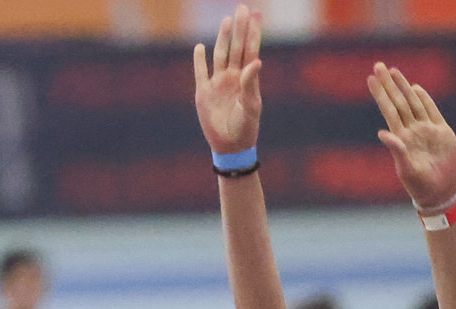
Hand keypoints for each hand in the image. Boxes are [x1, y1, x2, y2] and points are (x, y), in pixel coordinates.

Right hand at [192, 8, 262, 154]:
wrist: (230, 147)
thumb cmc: (246, 129)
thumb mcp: (251, 107)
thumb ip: (251, 84)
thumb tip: (255, 61)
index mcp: (247, 80)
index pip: (250, 50)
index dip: (253, 33)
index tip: (256, 15)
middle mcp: (232, 78)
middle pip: (236, 47)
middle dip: (240, 28)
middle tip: (242, 8)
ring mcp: (218, 84)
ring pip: (220, 55)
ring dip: (223, 38)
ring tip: (227, 21)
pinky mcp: (203, 93)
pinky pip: (200, 72)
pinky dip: (199, 60)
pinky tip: (199, 47)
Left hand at [369, 62, 455, 211]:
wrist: (440, 193)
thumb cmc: (420, 185)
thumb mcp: (407, 170)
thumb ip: (397, 150)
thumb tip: (382, 132)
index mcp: (401, 138)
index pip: (389, 110)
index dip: (381, 94)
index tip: (370, 79)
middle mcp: (412, 130)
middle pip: (399, 102)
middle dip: (389, 84)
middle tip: (378, 65)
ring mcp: (427, 129)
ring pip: (413, 102)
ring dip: (403, 86)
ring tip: (393, 71)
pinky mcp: (442, 132)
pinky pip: (431, 111)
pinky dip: (423, 99)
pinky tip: (414, 88)